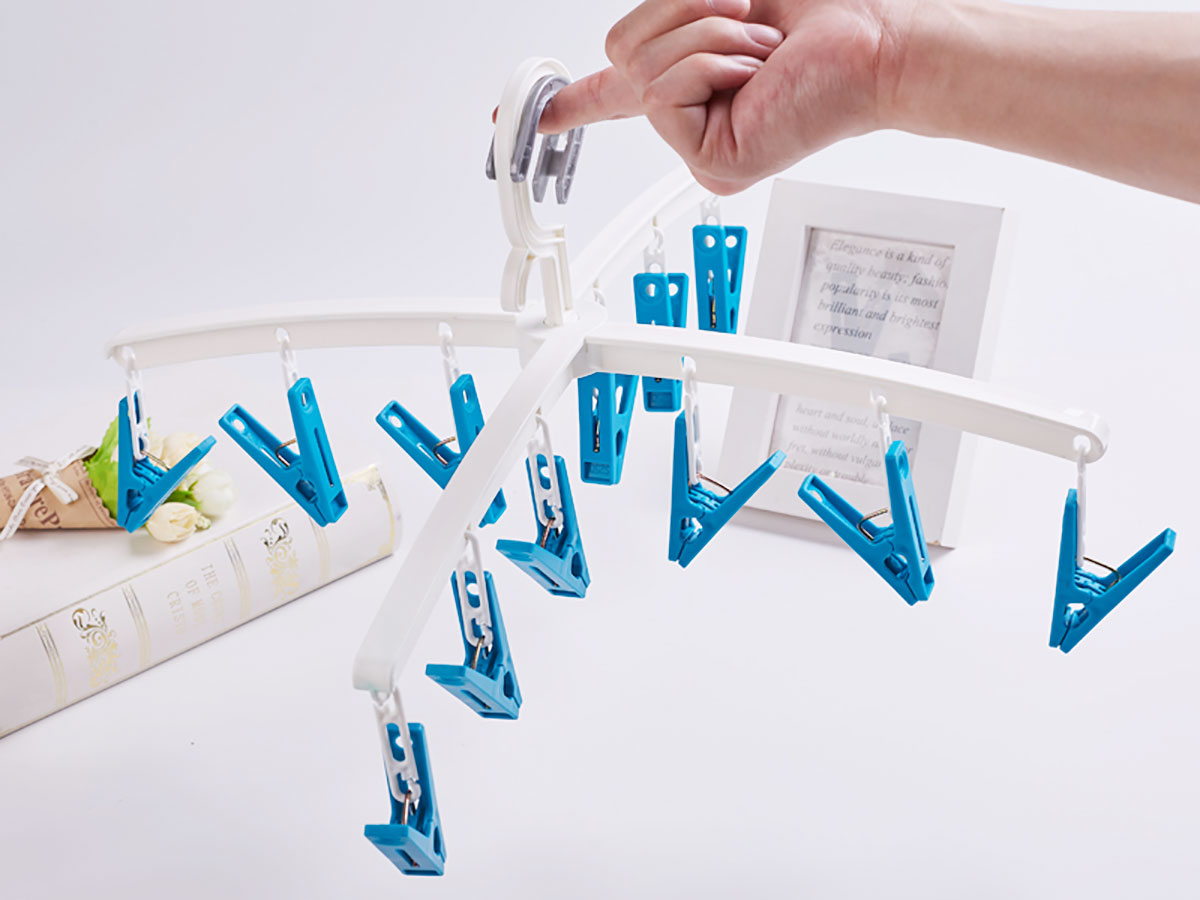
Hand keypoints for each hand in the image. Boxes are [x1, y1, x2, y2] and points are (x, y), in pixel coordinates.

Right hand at [539, 0, 919, 193]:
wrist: (876, 40)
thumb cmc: (825, 14)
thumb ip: (676, 5)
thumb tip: (627, 42)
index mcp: (695, 78)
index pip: (615, 94)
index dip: (570, 101)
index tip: (533, 117)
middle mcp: (693, 116)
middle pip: (620, 50)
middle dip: (679, 12)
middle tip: (745, 21)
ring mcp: (700, 145)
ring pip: (641, 67)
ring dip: (708, 33)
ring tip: (761, 53)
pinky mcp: (710, 162)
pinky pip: (664, 91)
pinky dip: (711, 61)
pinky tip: (755, 77)